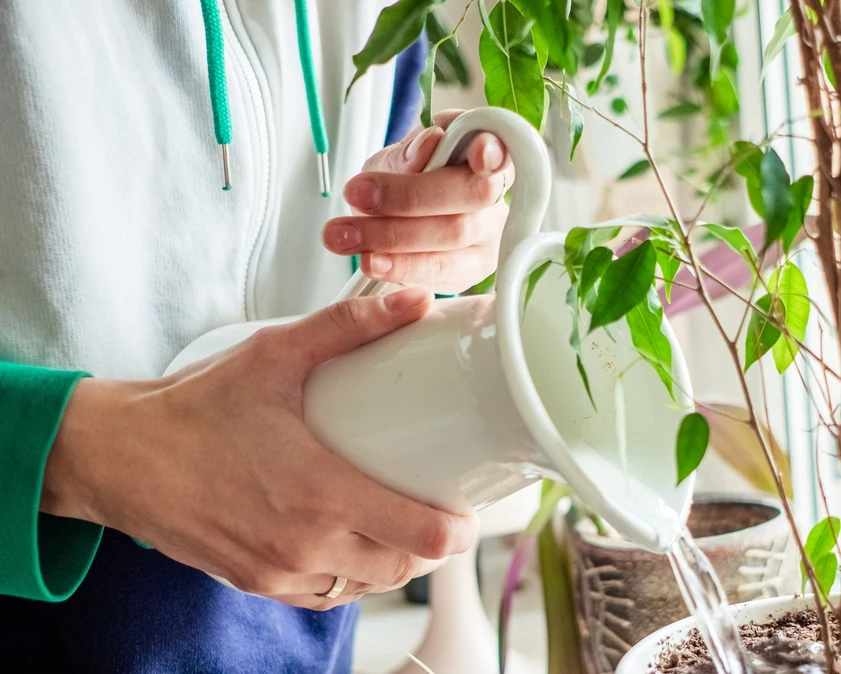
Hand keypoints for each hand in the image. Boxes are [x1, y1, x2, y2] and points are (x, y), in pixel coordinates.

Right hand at [40, 288, 477, 609]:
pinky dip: (349, 576)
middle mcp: (305, 544)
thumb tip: (415, 301)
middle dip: (432, 544)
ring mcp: (279, 571)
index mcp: (321, 495)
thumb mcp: (273, 355)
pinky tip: (353, 544)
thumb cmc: (194, 407)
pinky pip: (324, 594)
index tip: (469, 507)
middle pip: (404, 567)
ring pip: (365, 585)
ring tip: (403, 522)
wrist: (117, 457)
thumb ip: (348, 326)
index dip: (458, 529)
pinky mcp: (256, 582)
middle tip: (442, 508)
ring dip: (393, 561)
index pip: (423, 538)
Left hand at [324, 109, 513, 293]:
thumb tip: (431, 144)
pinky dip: (401, 267)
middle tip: (358, 194)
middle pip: (472, 195)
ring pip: (453, 237)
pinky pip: (441, 273)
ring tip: (345, 235)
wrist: (398, 216)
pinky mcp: (472, 273)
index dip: (494, 151)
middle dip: (411, 196)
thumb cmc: (407, 178)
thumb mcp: (400, 156)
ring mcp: (490, 238)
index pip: (502, 148)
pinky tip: (372, 261)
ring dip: (393, 236)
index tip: (477, 153)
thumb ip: (413, 151)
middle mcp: (498, 197)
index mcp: (488, 154)